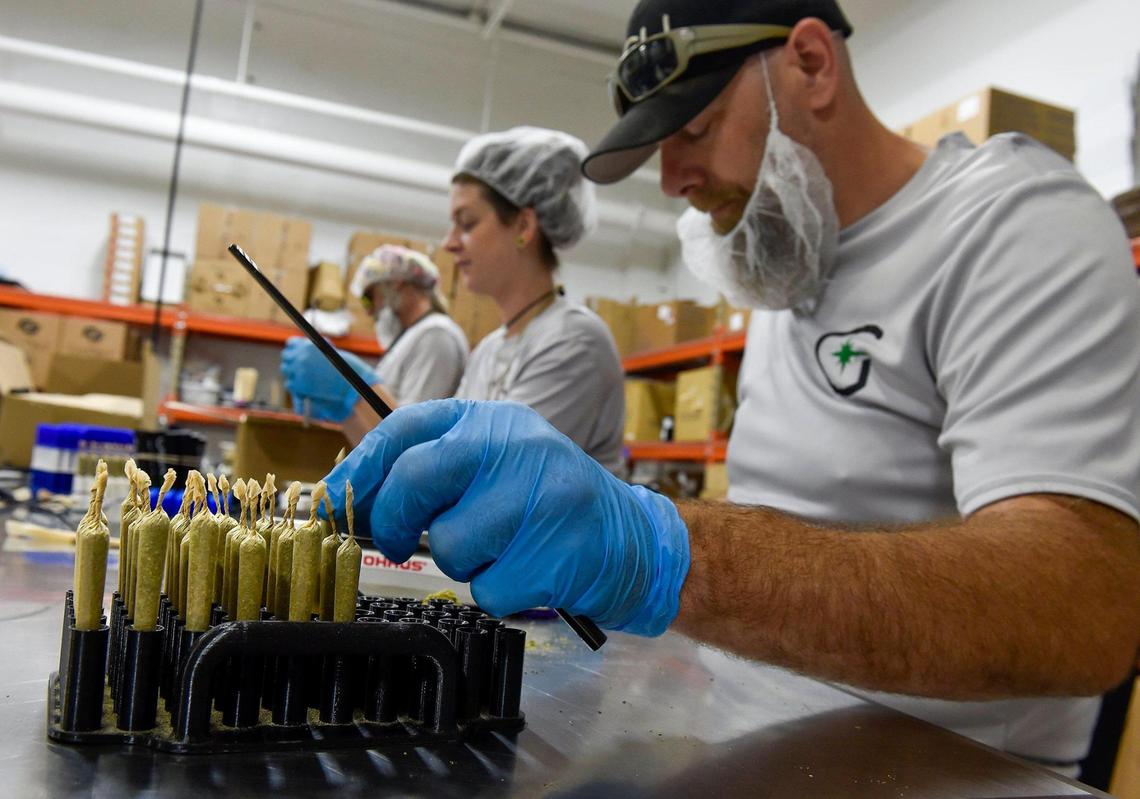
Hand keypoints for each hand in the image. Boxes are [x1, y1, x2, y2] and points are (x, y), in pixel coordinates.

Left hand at [280, 337, 377, 422]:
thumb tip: (304, 357)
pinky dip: (295, 386)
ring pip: (286, 369)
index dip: (293, 349)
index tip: (295, 353)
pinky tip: (304, 389)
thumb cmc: (348, 372)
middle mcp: (301, 355)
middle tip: (298, 368)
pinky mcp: (298, 385)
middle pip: (286, 356)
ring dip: (292, 373)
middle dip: (291, 361)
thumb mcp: (331, 355)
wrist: (351, 388)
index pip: (291, 343)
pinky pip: (289, 384)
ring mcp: (298, 370)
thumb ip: (316, 354)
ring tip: (303, 379)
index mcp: (310, 345)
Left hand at [322, 399, 689, 634]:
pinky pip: (487, 588)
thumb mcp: (498, 464)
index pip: (408, 428)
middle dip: (395, 518)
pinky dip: (499, 592)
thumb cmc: (550, 504)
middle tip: (399, 541)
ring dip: (463, 562)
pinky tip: (531, 572)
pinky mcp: (555, 552)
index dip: (360, 467)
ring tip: (503, 549)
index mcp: (496, 420)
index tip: (329, 503)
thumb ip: (436, 470)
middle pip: (418, 477)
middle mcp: (518, 446)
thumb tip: (348, 497)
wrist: (635, 541)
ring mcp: (540, 497)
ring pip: (450, 543)